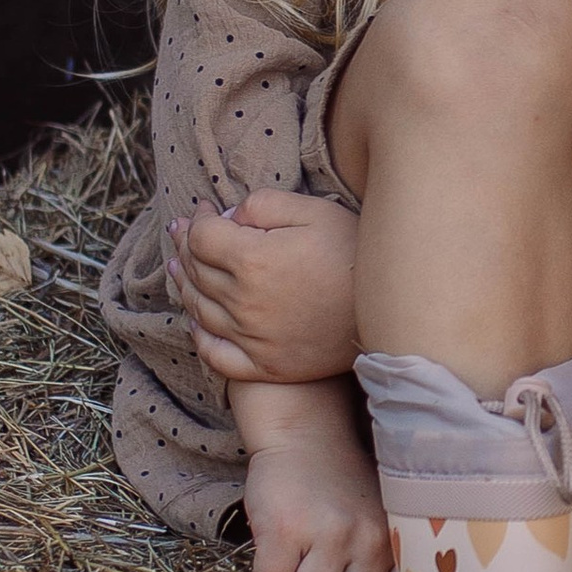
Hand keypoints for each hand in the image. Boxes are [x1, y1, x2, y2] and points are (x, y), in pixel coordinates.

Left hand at [176, 191, 361, 384]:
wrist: (392, 312)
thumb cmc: (356, 254)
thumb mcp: (316, 211)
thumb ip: (265, 204)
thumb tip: (230, 216)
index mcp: (252, 261)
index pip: (201, 236)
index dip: (195, 218)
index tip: (201, 208)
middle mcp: (244, 303)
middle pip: (196, 272)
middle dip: (185, 247)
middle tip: (180, 232)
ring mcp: (252, 339)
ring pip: (199, 310)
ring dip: (185, 286)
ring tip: (179, 269)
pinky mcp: (265, 366)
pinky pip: (216, 355)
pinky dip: (199, 338)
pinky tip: (196, 323)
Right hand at [235, 379, 411, 571]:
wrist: (304, 431)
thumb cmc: (341, 487)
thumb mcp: (375, 524)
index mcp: (395, 545)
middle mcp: (369, 542)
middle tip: (320, 564)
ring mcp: (328, 536)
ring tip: (300, 547)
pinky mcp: (286, 530)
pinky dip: (267, 568)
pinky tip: (277, 537)